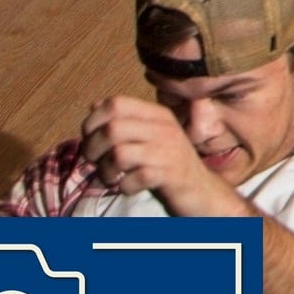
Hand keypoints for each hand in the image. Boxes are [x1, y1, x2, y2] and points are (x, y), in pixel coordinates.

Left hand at [78, 95, 223, 211]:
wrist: (202, 190)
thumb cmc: (168, 163)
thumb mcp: (150, 135)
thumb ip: (125, 120)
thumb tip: (95, 106)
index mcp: (157, 114)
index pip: (115, 103)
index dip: (93, 121)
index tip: (90, 139)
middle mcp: (164, 128)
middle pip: (112, 129)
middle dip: (93, 149)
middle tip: (96, 163)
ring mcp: (168, 151)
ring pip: (119, 154)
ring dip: (106, 171)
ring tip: (111, 177)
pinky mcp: (170, 175)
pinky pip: (133, 178)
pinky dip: (124, 186)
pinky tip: (129, 187)